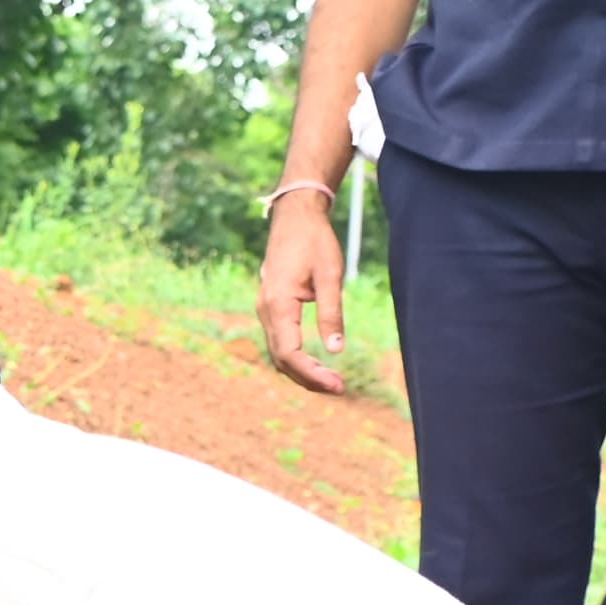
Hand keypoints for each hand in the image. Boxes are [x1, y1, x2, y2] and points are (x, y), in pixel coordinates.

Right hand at [254, 196, 350, 396]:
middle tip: (340, 388)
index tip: (337, 385)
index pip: (290, 354)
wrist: (294, 216)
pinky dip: (297, 359)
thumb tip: (336, 351)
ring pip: (279, 354)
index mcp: (277, 304)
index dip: (312, 374)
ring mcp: (265, 310)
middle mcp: (265, 311)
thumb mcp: (330, 276)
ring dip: (303, 372)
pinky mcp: (272, 308)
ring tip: (332, 381)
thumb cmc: (314, 241)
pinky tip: (317, 364)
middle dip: (309, 379)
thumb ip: (331, 313)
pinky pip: (281, 342)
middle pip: (281, 360)